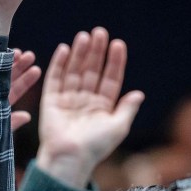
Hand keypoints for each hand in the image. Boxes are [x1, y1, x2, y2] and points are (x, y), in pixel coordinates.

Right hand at [36, 27, 144, 187]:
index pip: (111, 79)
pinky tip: (64, 49)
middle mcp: (86, 101)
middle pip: (92, 71)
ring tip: (84, 36)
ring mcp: (68, 100)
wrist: (70, 158)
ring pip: (75, 71)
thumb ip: (127, 109)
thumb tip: (139, 93)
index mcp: (103, 107)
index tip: (118, 44)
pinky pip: (55, 79)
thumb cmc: (95, 147)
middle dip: (96, 52)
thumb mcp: (118, 127)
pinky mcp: (51, 101)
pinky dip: (59, 64)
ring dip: (79, 53)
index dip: (114, 62)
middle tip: (99, 32)